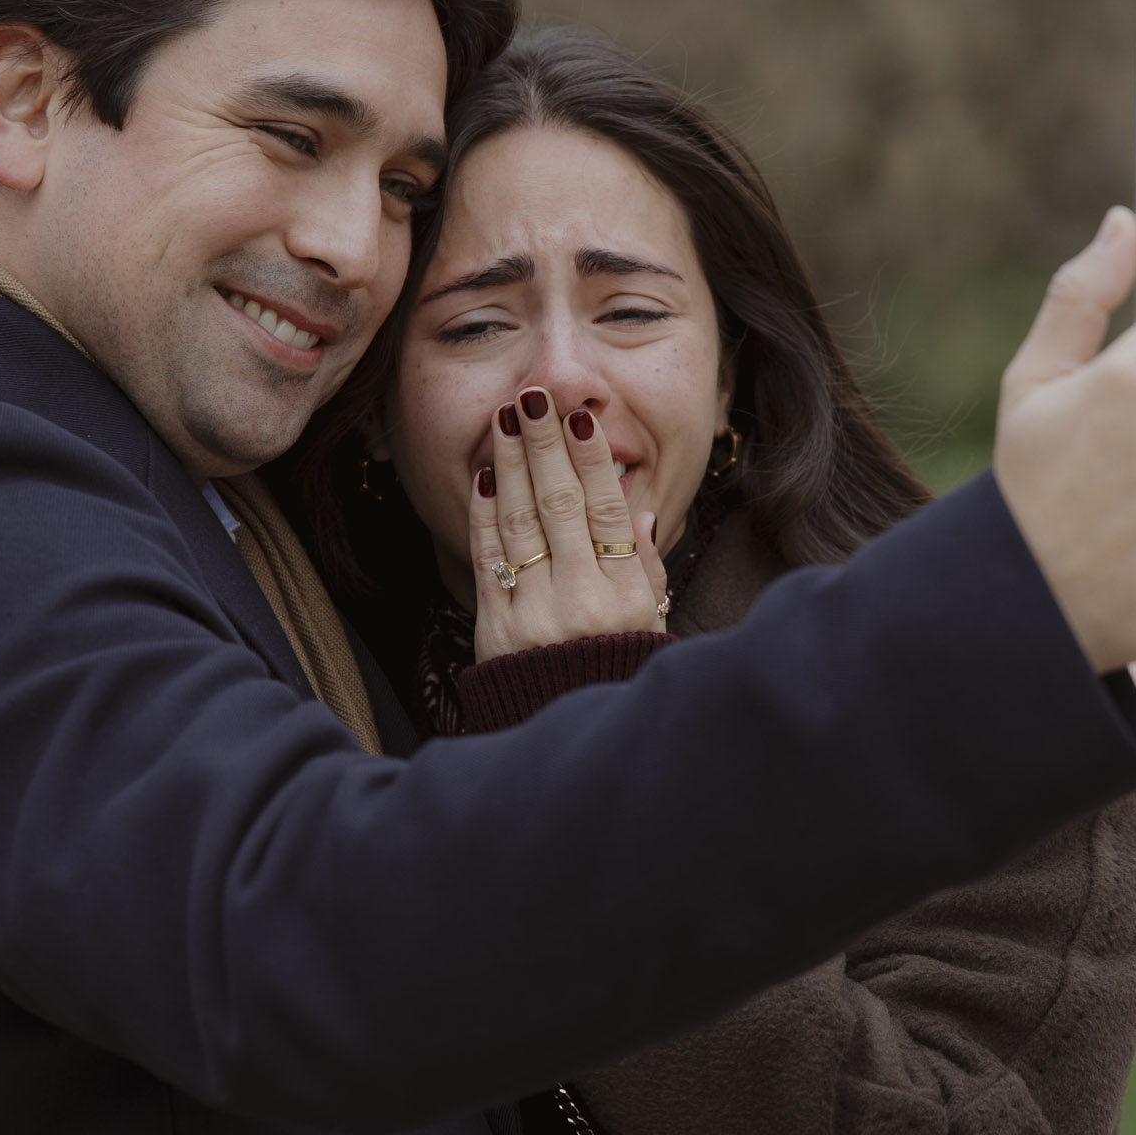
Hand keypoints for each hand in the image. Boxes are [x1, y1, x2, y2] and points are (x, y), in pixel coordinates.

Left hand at [468, 386, 672, 661]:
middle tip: (535, 400)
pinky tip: (486, 474)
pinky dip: (485, 513)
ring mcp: (533, 614)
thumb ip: (644, 566)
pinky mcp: (494, 628)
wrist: (570, 734)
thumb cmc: (615, 672)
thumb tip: (638, 510)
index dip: (593, 462)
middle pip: (560, 506)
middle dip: (546, 446)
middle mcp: (579, 601)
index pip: (609, 512)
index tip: (581, 419)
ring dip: (512, 464)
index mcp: (624, 598)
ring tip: (508, 419)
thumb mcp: (650, 624)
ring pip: (520, 523)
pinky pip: (488, 558)